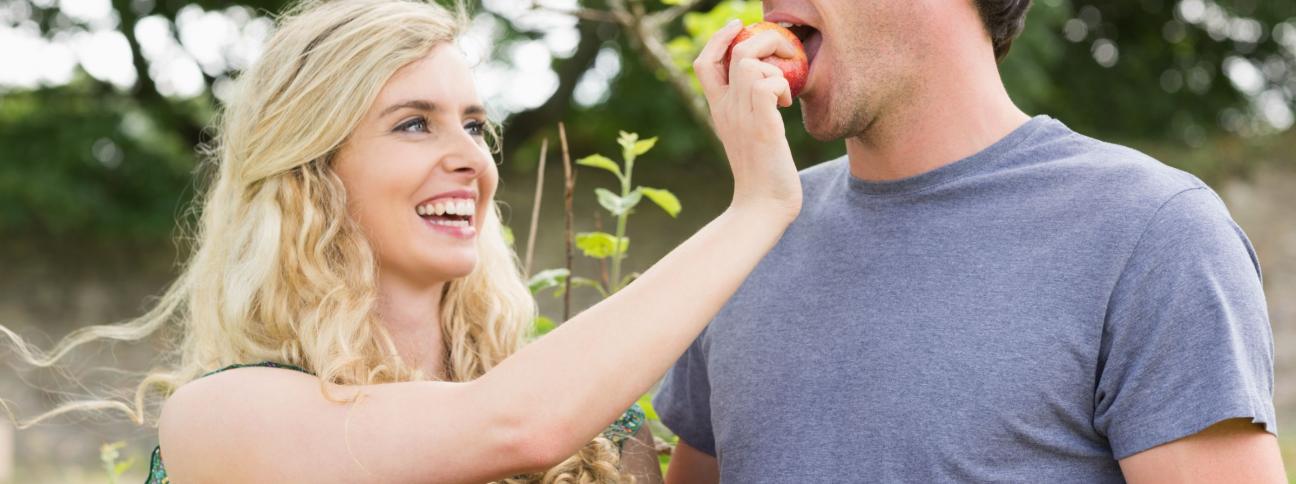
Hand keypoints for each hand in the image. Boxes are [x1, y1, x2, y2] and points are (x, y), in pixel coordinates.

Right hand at [695, 19, 801, 221]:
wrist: (761, 208)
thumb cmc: (762, 175)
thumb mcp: (749, 136)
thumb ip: (750, 111)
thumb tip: (767, 91)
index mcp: (718, 110)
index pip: (704, 62)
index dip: (720, 38)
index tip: (739, 28)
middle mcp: (725, 109)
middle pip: (733, 52)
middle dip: (762, 40)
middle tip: (784, 54)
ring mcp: (742, 117)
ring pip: (749, 61)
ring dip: (775, 65)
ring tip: (786, 88)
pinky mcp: (762, 128)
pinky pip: (766, 84)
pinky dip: (781, 85)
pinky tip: (787, 106)